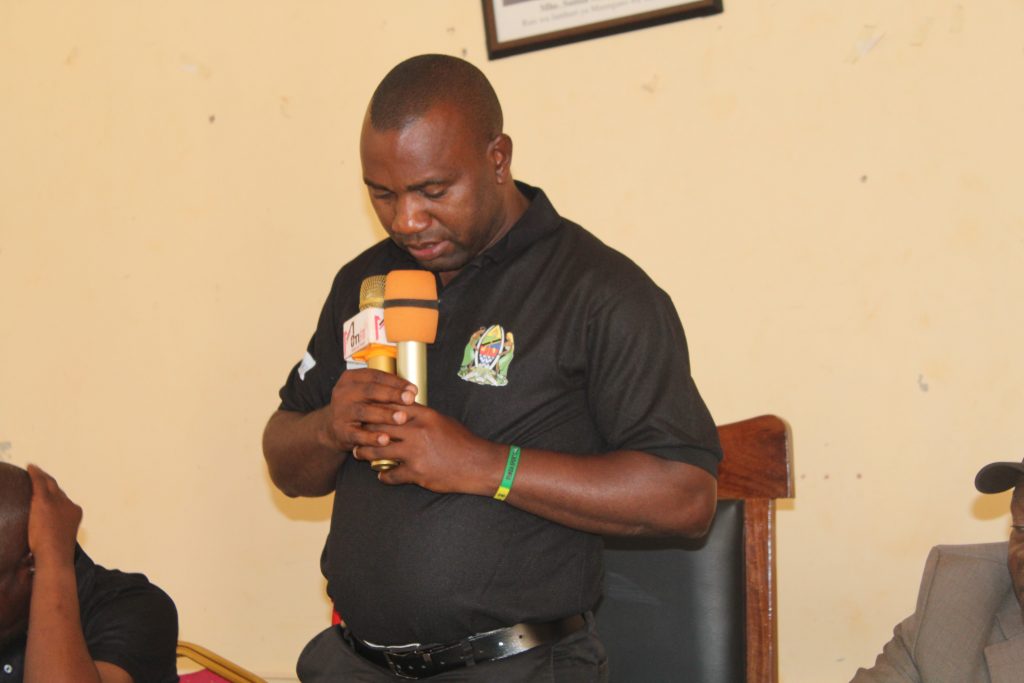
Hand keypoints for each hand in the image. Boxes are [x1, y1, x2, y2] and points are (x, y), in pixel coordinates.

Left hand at [26, 465, 81, 569]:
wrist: (55, 556)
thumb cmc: (55, 556)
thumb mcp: (58, 545)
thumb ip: (54, 539)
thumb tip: (39, 552)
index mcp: (75, 513)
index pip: (64, 500)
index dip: (57, 495)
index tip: (51, 492)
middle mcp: (69, 504)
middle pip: (58, 490)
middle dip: (50, 483)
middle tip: (41, 477)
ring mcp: (57, 502)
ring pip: (49, 484)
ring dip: (42, 476)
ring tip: (34, 470)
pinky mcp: (45, 501)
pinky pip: (39, 482)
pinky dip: (35, 474)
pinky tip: (29, 467)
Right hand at [320, 369, 417, 452]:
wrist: (333, 428)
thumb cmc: (359, 407)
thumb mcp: (367, 393)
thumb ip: (386, 389)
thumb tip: (412, 392)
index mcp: (351, 379)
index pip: (376, 376)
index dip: (396, 382)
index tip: (413, 390)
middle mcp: (343, 393)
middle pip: (370, 391)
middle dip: (392, 395)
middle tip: (410, 400)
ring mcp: (341, 412)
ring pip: (364, 412)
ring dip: (384, 415)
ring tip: (402, 418)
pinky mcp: (341, 431)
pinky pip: (358, 435)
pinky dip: (372, 438)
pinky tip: (386, 440)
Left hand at [353, 404, 503, 494]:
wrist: (478, 464)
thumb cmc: (462, 441)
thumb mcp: (443, 421)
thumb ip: (422, 416)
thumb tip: (404, 410)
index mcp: (424, 415)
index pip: (391, 407)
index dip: (374, 408)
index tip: (363, 410)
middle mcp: (417, 431)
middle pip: (380, 426)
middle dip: (364, 429)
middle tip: (354, 431)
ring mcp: (415, 452)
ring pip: (379, 449)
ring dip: (365, 452)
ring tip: (358, 453)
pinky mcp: (416, 472)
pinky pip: (392, 474)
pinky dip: (384, 475)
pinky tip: (381, 475)